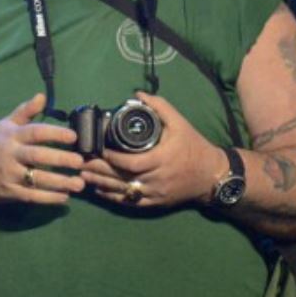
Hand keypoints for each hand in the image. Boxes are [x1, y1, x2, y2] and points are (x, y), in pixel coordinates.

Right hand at [0, 93, 83, 204]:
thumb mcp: (3, 126)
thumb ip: (24, 112)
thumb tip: (41, 96)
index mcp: (10, 137)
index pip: (34, 132)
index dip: (55, 133)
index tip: (73, 137)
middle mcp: (9, 155)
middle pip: (37, 156)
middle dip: (60, 159)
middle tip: (79, 162)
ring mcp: (8, 175)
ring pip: (37, 178)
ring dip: (60, 182)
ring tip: (79, 183)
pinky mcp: (9, 192)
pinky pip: (31, 196)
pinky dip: (49, 198)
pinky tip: (64, 197)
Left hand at [78, 91, 224, 210]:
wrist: (214, 175)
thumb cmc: (194, 147)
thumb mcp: (180, 124)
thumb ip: (161, 107)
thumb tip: (138, 94)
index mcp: (162, 159)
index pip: (131, 163)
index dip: (112, 158)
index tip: (98, 150)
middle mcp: (158, 178)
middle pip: (123, 177)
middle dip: (100, 170)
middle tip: (81, 163)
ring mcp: (157, 193)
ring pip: (124, 191)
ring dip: (101, 184)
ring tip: (83, 176)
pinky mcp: (157, 202)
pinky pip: (131, 202)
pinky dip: (114, 197)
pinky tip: (100, 190)